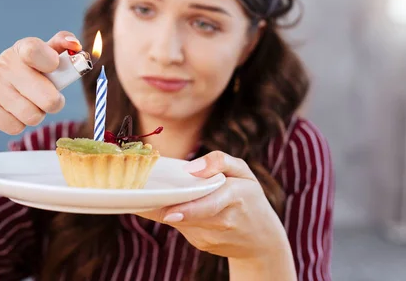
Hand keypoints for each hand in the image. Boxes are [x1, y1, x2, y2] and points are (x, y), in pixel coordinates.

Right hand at [0, 31, 81, 134]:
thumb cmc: (25, 77)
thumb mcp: (42, 61)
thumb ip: (62, 50)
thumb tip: (76, 45)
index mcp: (21, 49)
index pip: (34, 50)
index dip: (51, 62)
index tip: (55, 67)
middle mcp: (3, 64)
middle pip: (47, 97)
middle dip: (54, 103)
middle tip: (50, 100)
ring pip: (33, 116)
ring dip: (36, 115)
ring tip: (28, 104)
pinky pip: (16, 127)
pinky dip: (19, 124)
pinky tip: (11, 113)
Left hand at [137, 151, 288, 260]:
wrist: (262, 239)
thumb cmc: (248, 197)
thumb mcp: (243, 172)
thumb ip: (220, 161)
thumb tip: (191, 168)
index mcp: (236, 196)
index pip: (209, 204)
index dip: (187, 209)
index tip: (167, 210)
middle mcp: (225, 221)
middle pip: (190, 216)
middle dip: (167, 209)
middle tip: (144, 200)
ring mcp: (213, 236)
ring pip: (182, 222)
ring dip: (168, 210)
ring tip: (156, 197)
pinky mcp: (204, 244)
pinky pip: (183, 228)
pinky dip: (177, 217)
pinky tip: (178, 208)